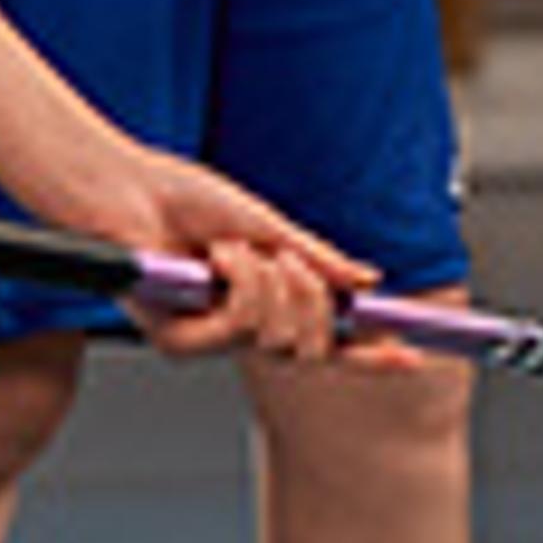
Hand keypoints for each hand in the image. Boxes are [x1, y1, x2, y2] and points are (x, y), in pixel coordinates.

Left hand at [81, 149, 373, 361]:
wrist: (129, 187)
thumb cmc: (185, 198)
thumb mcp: (269, 227)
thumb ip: (319, 259)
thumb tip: (368, 280)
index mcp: (265, 303)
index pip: (328, 343)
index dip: (371, 354)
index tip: (413, 354)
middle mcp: (239, 330)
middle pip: (310, 349)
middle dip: (315, 302)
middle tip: (295, 262)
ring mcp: (208, 339)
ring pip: (276, 340)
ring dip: (269, 283)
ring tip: (236, 248)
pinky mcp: (176, 341)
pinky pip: (237, 332)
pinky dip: (239, 286)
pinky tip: (215, 260)